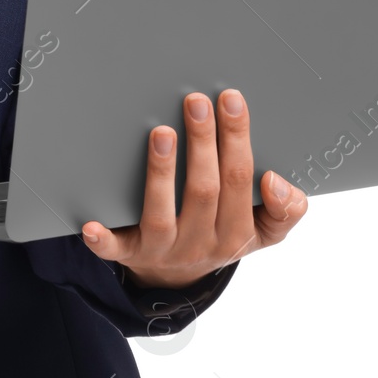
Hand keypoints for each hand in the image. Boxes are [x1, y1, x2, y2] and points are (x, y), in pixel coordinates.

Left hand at [79, 88, 308, 290]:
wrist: (183, 277)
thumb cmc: (223, 232)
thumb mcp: (264, 229)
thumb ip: (286, 209)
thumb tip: (277, 181)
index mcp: (238, 232)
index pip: (241, 182)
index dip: (237, 141)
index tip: (232, 100)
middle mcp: (202, 243)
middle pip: (205, 191)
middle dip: (203, 142)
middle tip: (196, 101)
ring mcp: (165, 250)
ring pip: (163, 214)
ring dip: (162, 173)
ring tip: (160, 133)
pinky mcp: (132, 255)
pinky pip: (116, 251)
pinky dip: (104, 240)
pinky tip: (92, 223)